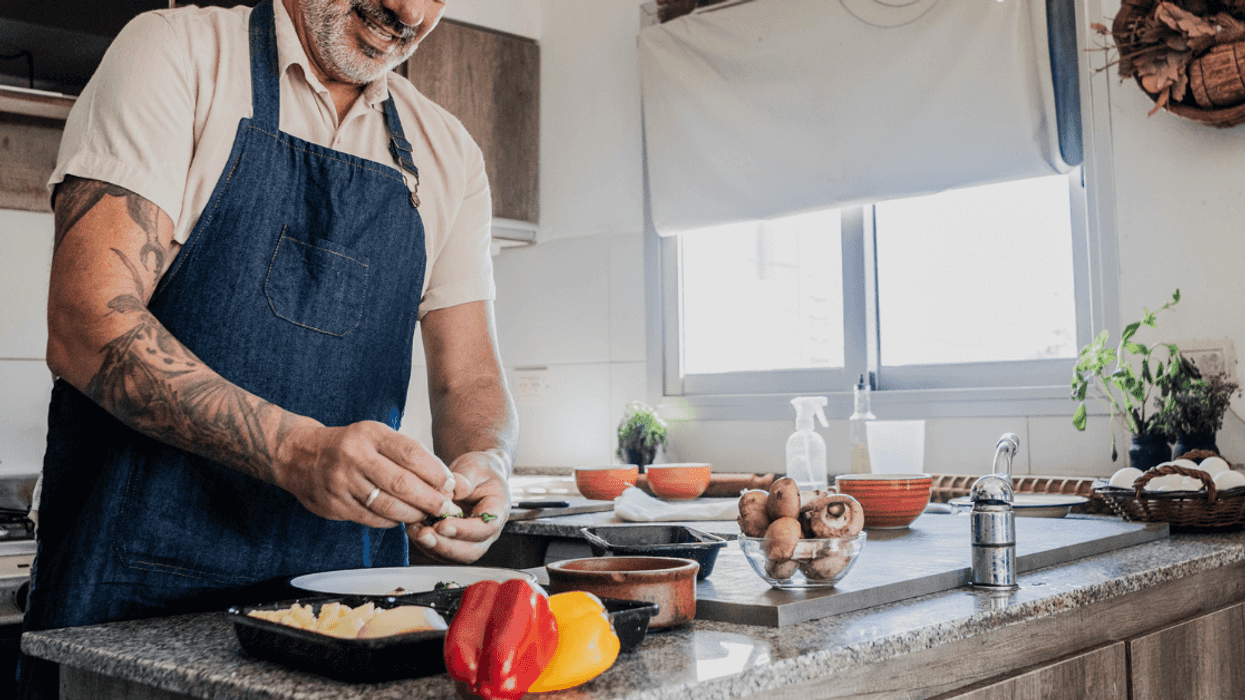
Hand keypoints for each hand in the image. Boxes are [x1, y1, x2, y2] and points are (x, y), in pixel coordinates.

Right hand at [275, 420, 458, 528]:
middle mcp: (354, 456)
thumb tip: (442, 479)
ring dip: (413, 514)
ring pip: (387, 505)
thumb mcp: (374, 435)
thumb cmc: (349, 446)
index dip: (435, 472)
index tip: (451, 485)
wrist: (299, 455)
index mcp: (370, 434)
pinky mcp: (333, 504)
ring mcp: (342, 482)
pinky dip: (391, 521)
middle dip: (430, 499)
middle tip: (447, 508)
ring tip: (427, 516)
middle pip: (402, 483)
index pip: (411, 454)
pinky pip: (370, 518)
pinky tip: (401, 519)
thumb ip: (405, 453)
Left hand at [407, 449, 510, 563]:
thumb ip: (463, 480)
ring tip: (414, 530)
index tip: (442, 524)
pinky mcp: (456, 541)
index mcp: (498, 510)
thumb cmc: (480, 470)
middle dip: (445, 546)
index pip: (485, 528)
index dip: (463, 530)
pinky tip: (414, 528)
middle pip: (471, 551)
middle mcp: (488, 531)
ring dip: (432, 547)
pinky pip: (442, 551)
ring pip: (455, 555)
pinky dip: (426, 544)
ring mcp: (472, 539)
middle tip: (424, 535)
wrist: (478, 475)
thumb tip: (447, 492)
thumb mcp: (474, 467)